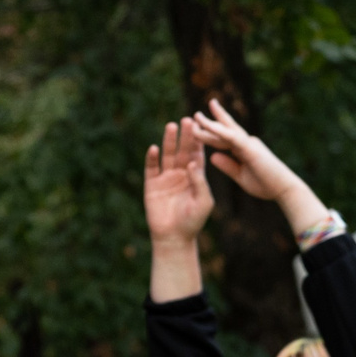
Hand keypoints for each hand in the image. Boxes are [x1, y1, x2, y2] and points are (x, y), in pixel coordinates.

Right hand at [142, 120, 213, 246]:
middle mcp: (181, 174)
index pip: (197, 154)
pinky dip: (152, 158)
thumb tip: (194, 163)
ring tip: (171, 126)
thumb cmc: (193, 221)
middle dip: (185, 136)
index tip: (201, 126)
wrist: (174, 237)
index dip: (199, 141)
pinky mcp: (152, 185)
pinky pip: (151, 168)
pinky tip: (154, 148)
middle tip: (187, 120)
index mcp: (196, 176)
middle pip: (183, 151)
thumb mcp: (203, 201)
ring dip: (169, 141)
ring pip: (168, 155)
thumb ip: (200, 182)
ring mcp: (166, 178)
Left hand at [189, 99, 305, 207]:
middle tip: (196, 114)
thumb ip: (227, 166)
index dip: (212, 131)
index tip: (199, 126)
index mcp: (243, 149)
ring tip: (196, 116)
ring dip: (209, 124)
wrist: (284, 189)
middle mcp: (246, 143)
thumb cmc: (266, 184)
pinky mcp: (250, 148)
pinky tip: (207, 125)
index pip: (224, 138)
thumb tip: (212, 157)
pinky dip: (219, 130)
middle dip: (209, 122)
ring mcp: (248, 143)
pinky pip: (231, 137)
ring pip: (225, 131)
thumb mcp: (240, 176)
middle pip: (224, 130)